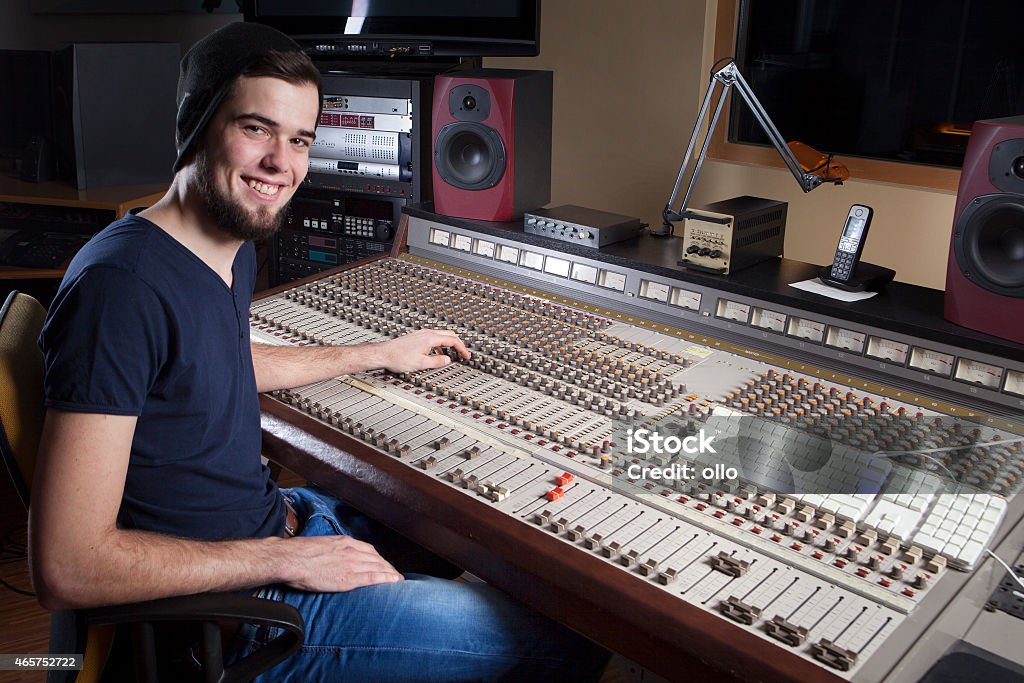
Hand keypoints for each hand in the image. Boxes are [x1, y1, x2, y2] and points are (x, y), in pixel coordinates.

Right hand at [284, 535, 403, 592]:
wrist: (291, 558)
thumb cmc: (299, 553)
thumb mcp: (320, 545)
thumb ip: (331, 551)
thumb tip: (330, 558)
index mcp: (344, 542)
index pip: (369, 550)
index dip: (379, 558)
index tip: (384, 564)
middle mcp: (352, 550)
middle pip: (377, 559)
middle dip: (388, 567)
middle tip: (395, 574)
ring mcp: (351, 563)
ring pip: (378, 567)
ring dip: (390, 573)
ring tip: (397, 580)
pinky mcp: (348, 577)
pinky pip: (372, 577)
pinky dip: (385, 579)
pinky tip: (394, 582)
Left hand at [375, 329, 470, 372]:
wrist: (384, 354)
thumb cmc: (398, 358)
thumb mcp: (421, 364)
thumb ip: (437, 362)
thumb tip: (447, 360)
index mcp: (430, 338)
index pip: (452, 340)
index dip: (462, 348)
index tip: (467, 356)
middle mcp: (427, 333)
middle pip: (449, 334)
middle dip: (459, 344)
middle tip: (464, 354)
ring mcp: (421, 334)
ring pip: (442, 336)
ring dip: (450, 344)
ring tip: (454, 355)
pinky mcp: (417, 338)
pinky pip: (434, 339)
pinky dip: (441, 345)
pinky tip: (439, 354)